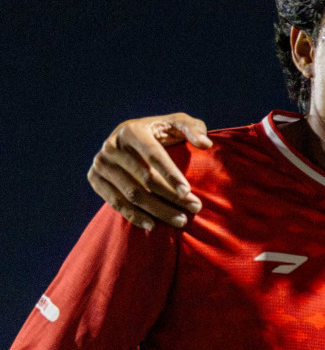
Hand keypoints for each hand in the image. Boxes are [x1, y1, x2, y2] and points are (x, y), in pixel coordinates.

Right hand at [88, 114, 211, 229]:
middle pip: (144, 178)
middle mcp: (111, 145)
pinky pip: (115, 202)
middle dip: (172, 196)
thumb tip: (205, 144)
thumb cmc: (161, 132)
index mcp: (132, 130)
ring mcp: (100, 163)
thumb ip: (194, 129)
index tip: (188, 192)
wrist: (129, 141)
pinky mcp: (94, 178)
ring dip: (157, 210)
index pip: (153, 154)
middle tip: (195, 208)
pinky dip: (134, 216)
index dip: (171, 174)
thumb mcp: (178, 124)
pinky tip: (153, 225)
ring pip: (132, 194)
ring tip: (180, 220)